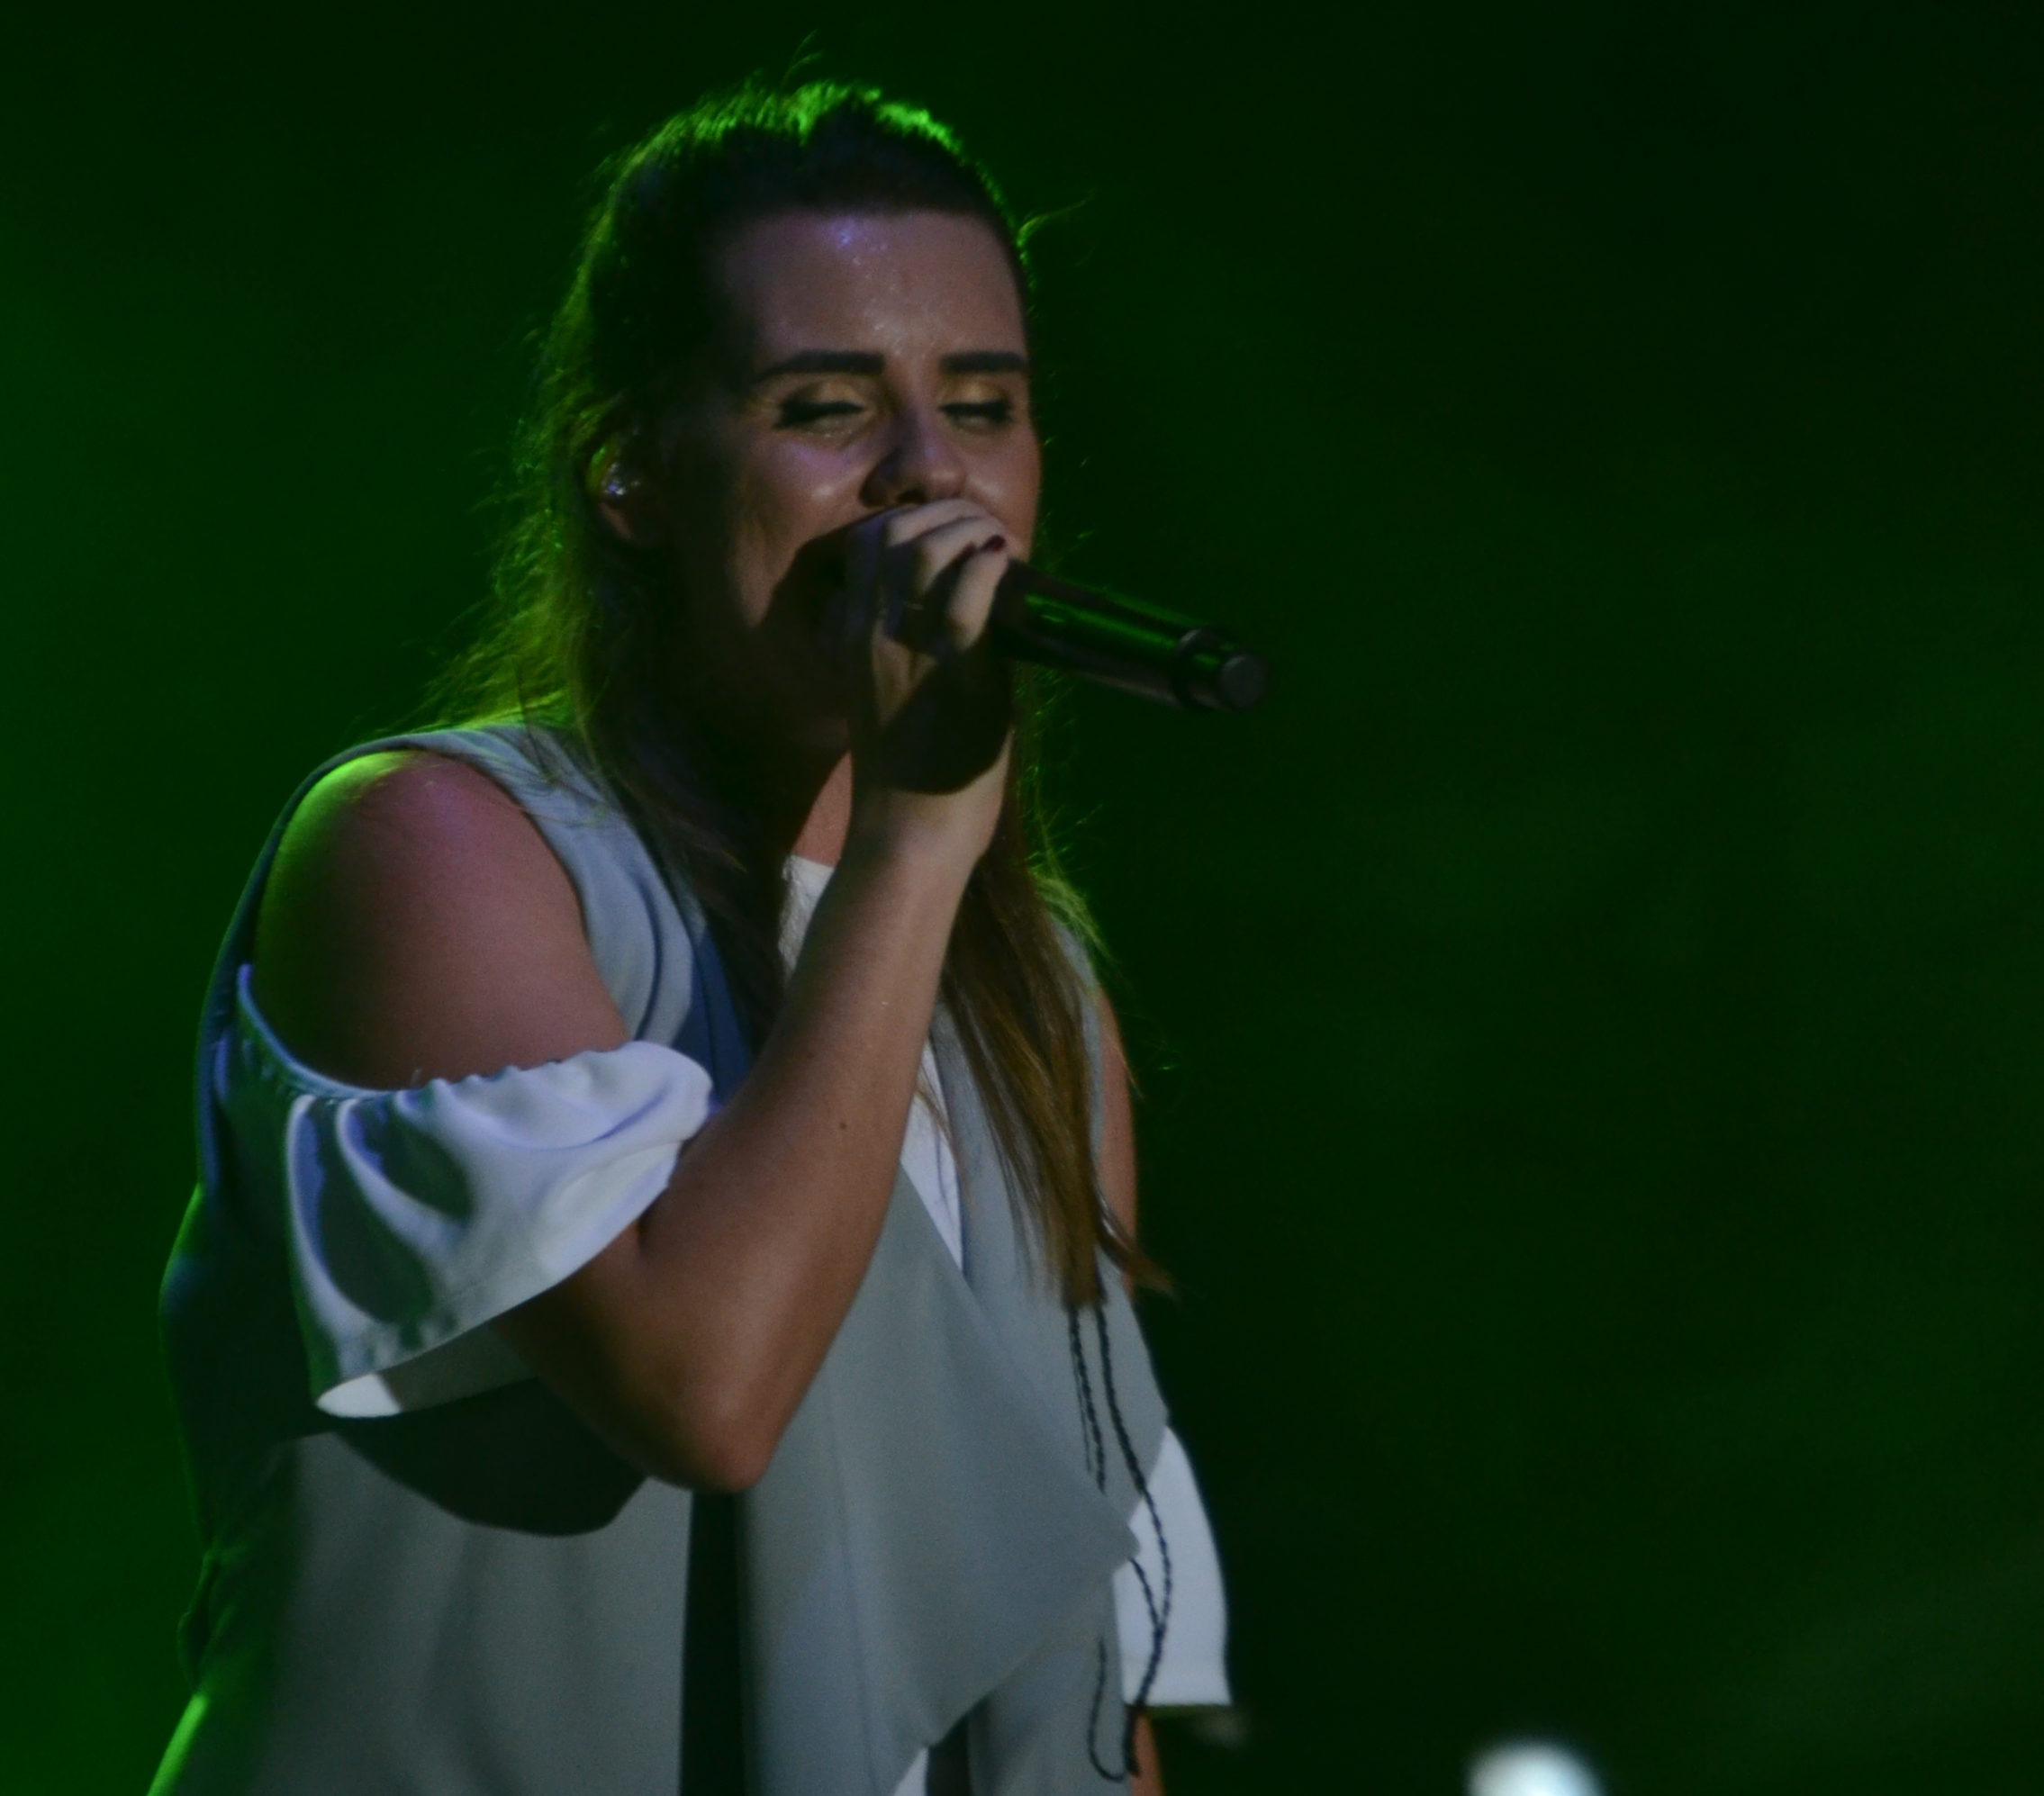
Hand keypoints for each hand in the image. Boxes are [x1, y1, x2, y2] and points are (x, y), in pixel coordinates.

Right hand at [835, 500, 1014, 866]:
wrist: (909, 833)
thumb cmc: (911, 776)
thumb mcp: (888, 696)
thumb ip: (906, 648)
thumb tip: (963, 606)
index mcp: (852, 637)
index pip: (864, 545)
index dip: (911, 520)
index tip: (951, 531)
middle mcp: (871, 633)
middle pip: (894, 532)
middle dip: (946, 513)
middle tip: (986, 532)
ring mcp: (905, 649)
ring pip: (927, 550)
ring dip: (972, 533)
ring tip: (1002, 548)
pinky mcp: (951, 672)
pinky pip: (965, 597)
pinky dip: (991, 569)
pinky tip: (1010, 567)